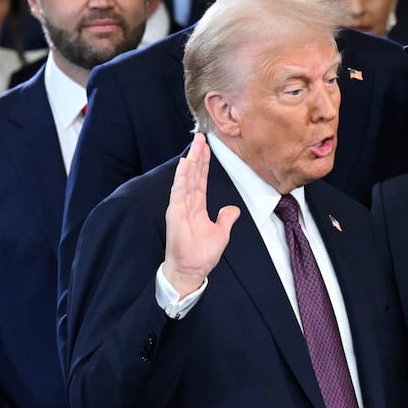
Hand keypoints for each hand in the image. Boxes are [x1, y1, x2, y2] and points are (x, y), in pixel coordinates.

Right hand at [162, 133, 239, 295]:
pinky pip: (179, 191)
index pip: (200, 180)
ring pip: (186, 179)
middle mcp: (187, 203)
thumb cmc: (202, 254)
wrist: (192, 270)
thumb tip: (232, 209)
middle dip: (198, 156)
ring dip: (191, 161)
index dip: (204, 164)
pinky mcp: (175, 213)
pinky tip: (186, 164)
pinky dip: (183, 177)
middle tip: (201, 137)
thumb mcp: (221, 233)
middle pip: (193, 175)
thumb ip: (226, 219)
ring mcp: (180, 207)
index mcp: (197, 206)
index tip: (207, 148)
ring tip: (196, 145)